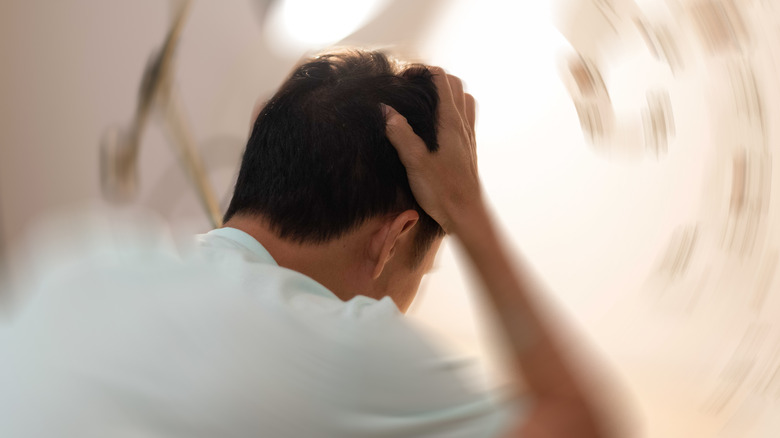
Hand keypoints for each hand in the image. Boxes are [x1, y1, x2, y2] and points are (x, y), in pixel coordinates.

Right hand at [384, 67, 481, 234]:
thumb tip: (385, 109)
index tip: (403, 77)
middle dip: (434, 78)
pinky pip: (464, 119)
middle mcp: (463, 125)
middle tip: (412, 85)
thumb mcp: (415, 161)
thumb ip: (400, 133)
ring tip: (425, 101)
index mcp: (451, 122)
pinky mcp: (468, 150)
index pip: (443, 80)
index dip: (423, 72)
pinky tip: (436, 126)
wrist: (466, 215)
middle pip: (456, 86)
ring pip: (464, 101)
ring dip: (447, 93)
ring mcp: (468, 137)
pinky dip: (452, 111)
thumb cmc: (443, 190)